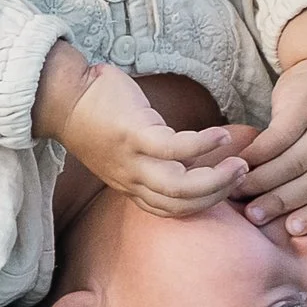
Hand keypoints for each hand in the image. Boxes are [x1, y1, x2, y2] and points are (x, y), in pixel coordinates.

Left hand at [34, 43, 244, 216]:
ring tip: (237, 162)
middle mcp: (130, 179)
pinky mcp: (133, 135)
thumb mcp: (126, 149)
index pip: (171, 210)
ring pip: (179, 186)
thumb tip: (194, 157)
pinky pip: (175, 149)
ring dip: (215, 178)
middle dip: (217, 194)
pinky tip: (221, 135)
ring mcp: (131, 159)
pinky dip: (202, 145)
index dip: (204, 204)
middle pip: (180, 204)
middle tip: (242, 173)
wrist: (64, 96)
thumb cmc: (98, 116)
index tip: (229, 187)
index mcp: (130, 184)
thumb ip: (156, 159)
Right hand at [240, 56, 306, 234]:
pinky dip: (255, 155)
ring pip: (293, 162)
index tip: (291, 229)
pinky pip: (277, 139)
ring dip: (262, 181)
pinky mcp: (306, 105)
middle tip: (253, 217)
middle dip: (281, 203)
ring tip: (238, 192)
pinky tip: (240, 163)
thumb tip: (299, 227)